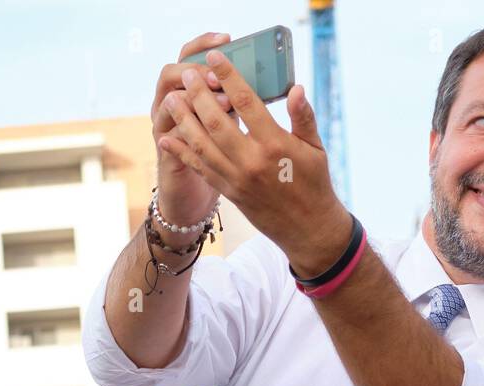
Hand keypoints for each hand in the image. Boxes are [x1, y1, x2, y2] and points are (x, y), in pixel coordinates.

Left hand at [158, 50, 352, 273]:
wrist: (308, 229)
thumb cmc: (314, 183)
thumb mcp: (315, 148)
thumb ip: (303, 117)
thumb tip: (295, 88)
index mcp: (275, 144)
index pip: (247, 103)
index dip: (228, 77)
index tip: (214, 58)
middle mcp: (252, 161)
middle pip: (216, 121)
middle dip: (198, 94)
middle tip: (186, 74)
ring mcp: (237, 179)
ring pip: (203, 145)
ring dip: (184, 120)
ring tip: (172, 99)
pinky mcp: (229, 192)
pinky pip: (201, 169)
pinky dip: (183, 153)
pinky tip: (168, 139)